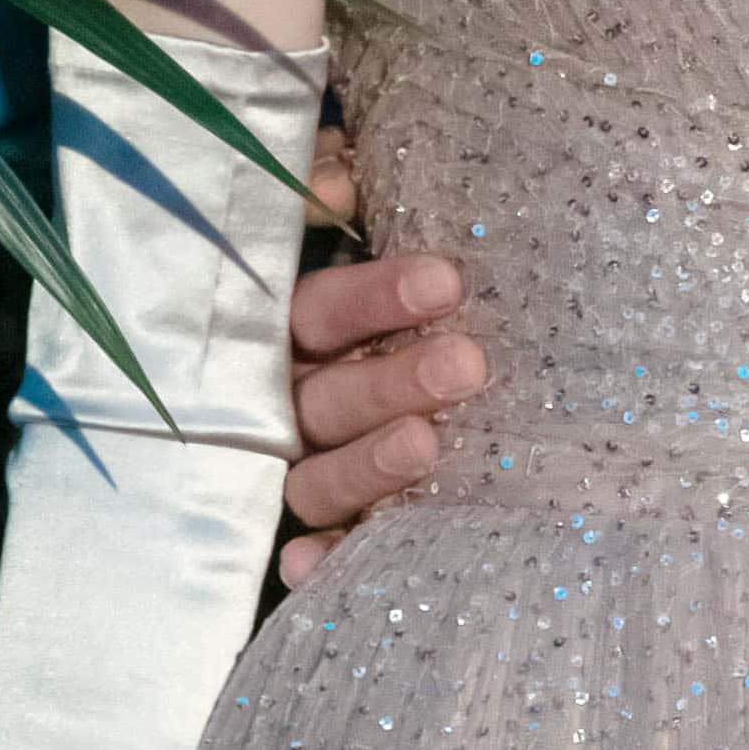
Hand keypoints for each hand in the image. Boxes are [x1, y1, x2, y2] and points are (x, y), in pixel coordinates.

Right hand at [277, 126, 486, 586]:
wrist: (390, 433)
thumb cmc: (385, 289)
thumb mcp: (342, 217)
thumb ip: (325, 187)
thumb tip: (335, 184)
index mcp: (288, 327)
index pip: (318, 311)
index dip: (372, 299)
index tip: (445, 281)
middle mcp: (282, 399)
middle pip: (324, 396)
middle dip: (391, 382)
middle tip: (466, 363)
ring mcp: (292, 468)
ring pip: (317, 475)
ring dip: (367, 464)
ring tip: (429, 445)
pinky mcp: (312, 529)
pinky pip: (308, 548)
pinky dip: (310, 560)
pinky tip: (315, 566)